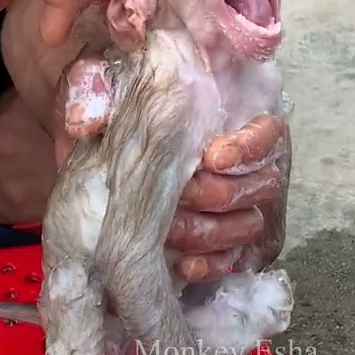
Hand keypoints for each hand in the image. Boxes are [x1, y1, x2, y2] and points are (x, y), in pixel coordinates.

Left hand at [56, 56, 290, 281]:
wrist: (107, 169)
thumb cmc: (118, 123)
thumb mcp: (108, 95)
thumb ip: (97, 90)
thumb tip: (84, 119)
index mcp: (235, 116)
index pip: (269, 130)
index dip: (248, 146)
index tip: (211, 157)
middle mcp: (249, 162)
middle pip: (265, 183)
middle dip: (220, 193)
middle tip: (182, 195)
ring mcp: (244, 205)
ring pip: (250, 224)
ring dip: (211, 231)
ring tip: (170, 230)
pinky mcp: (231, 243)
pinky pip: (238, 259)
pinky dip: (213, 264)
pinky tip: (184, 265)